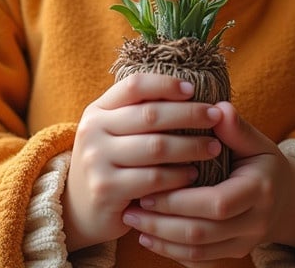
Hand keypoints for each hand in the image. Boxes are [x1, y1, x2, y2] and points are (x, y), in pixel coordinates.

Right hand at [62, 73, 224, 251]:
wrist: (78, 209)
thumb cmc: (110, 163)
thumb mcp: (114, 132)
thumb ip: (139, 112)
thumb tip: (190, 91)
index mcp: (98, 109)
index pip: (134, 85)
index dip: (165, 84)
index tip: (194, 89)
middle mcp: (93, 130)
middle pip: (151, 114)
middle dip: (190, 114)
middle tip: (216, 116)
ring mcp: (97, 160)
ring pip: (156, 147)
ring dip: (191, 146)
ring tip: (214, 147)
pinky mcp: (106, 189)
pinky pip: (153, 178)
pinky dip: (178, 175)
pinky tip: (194, 174)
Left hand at [121, 101, 294, 264]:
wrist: (286, 199)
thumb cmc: (264, 163)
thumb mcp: (256, 142)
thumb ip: (236, 127)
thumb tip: (216, 108)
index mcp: (259, 190)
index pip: (217, 203)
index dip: (180, 200)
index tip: (148, 188)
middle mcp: (255, 222)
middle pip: (203, 232)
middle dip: (162, 222)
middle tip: (131, 208)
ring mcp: (245, 242)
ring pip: (199, 251)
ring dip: (162, 240)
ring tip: (134, 222)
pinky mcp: (235, 253)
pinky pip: (201, 261)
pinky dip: (173, 252)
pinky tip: (150, 237)